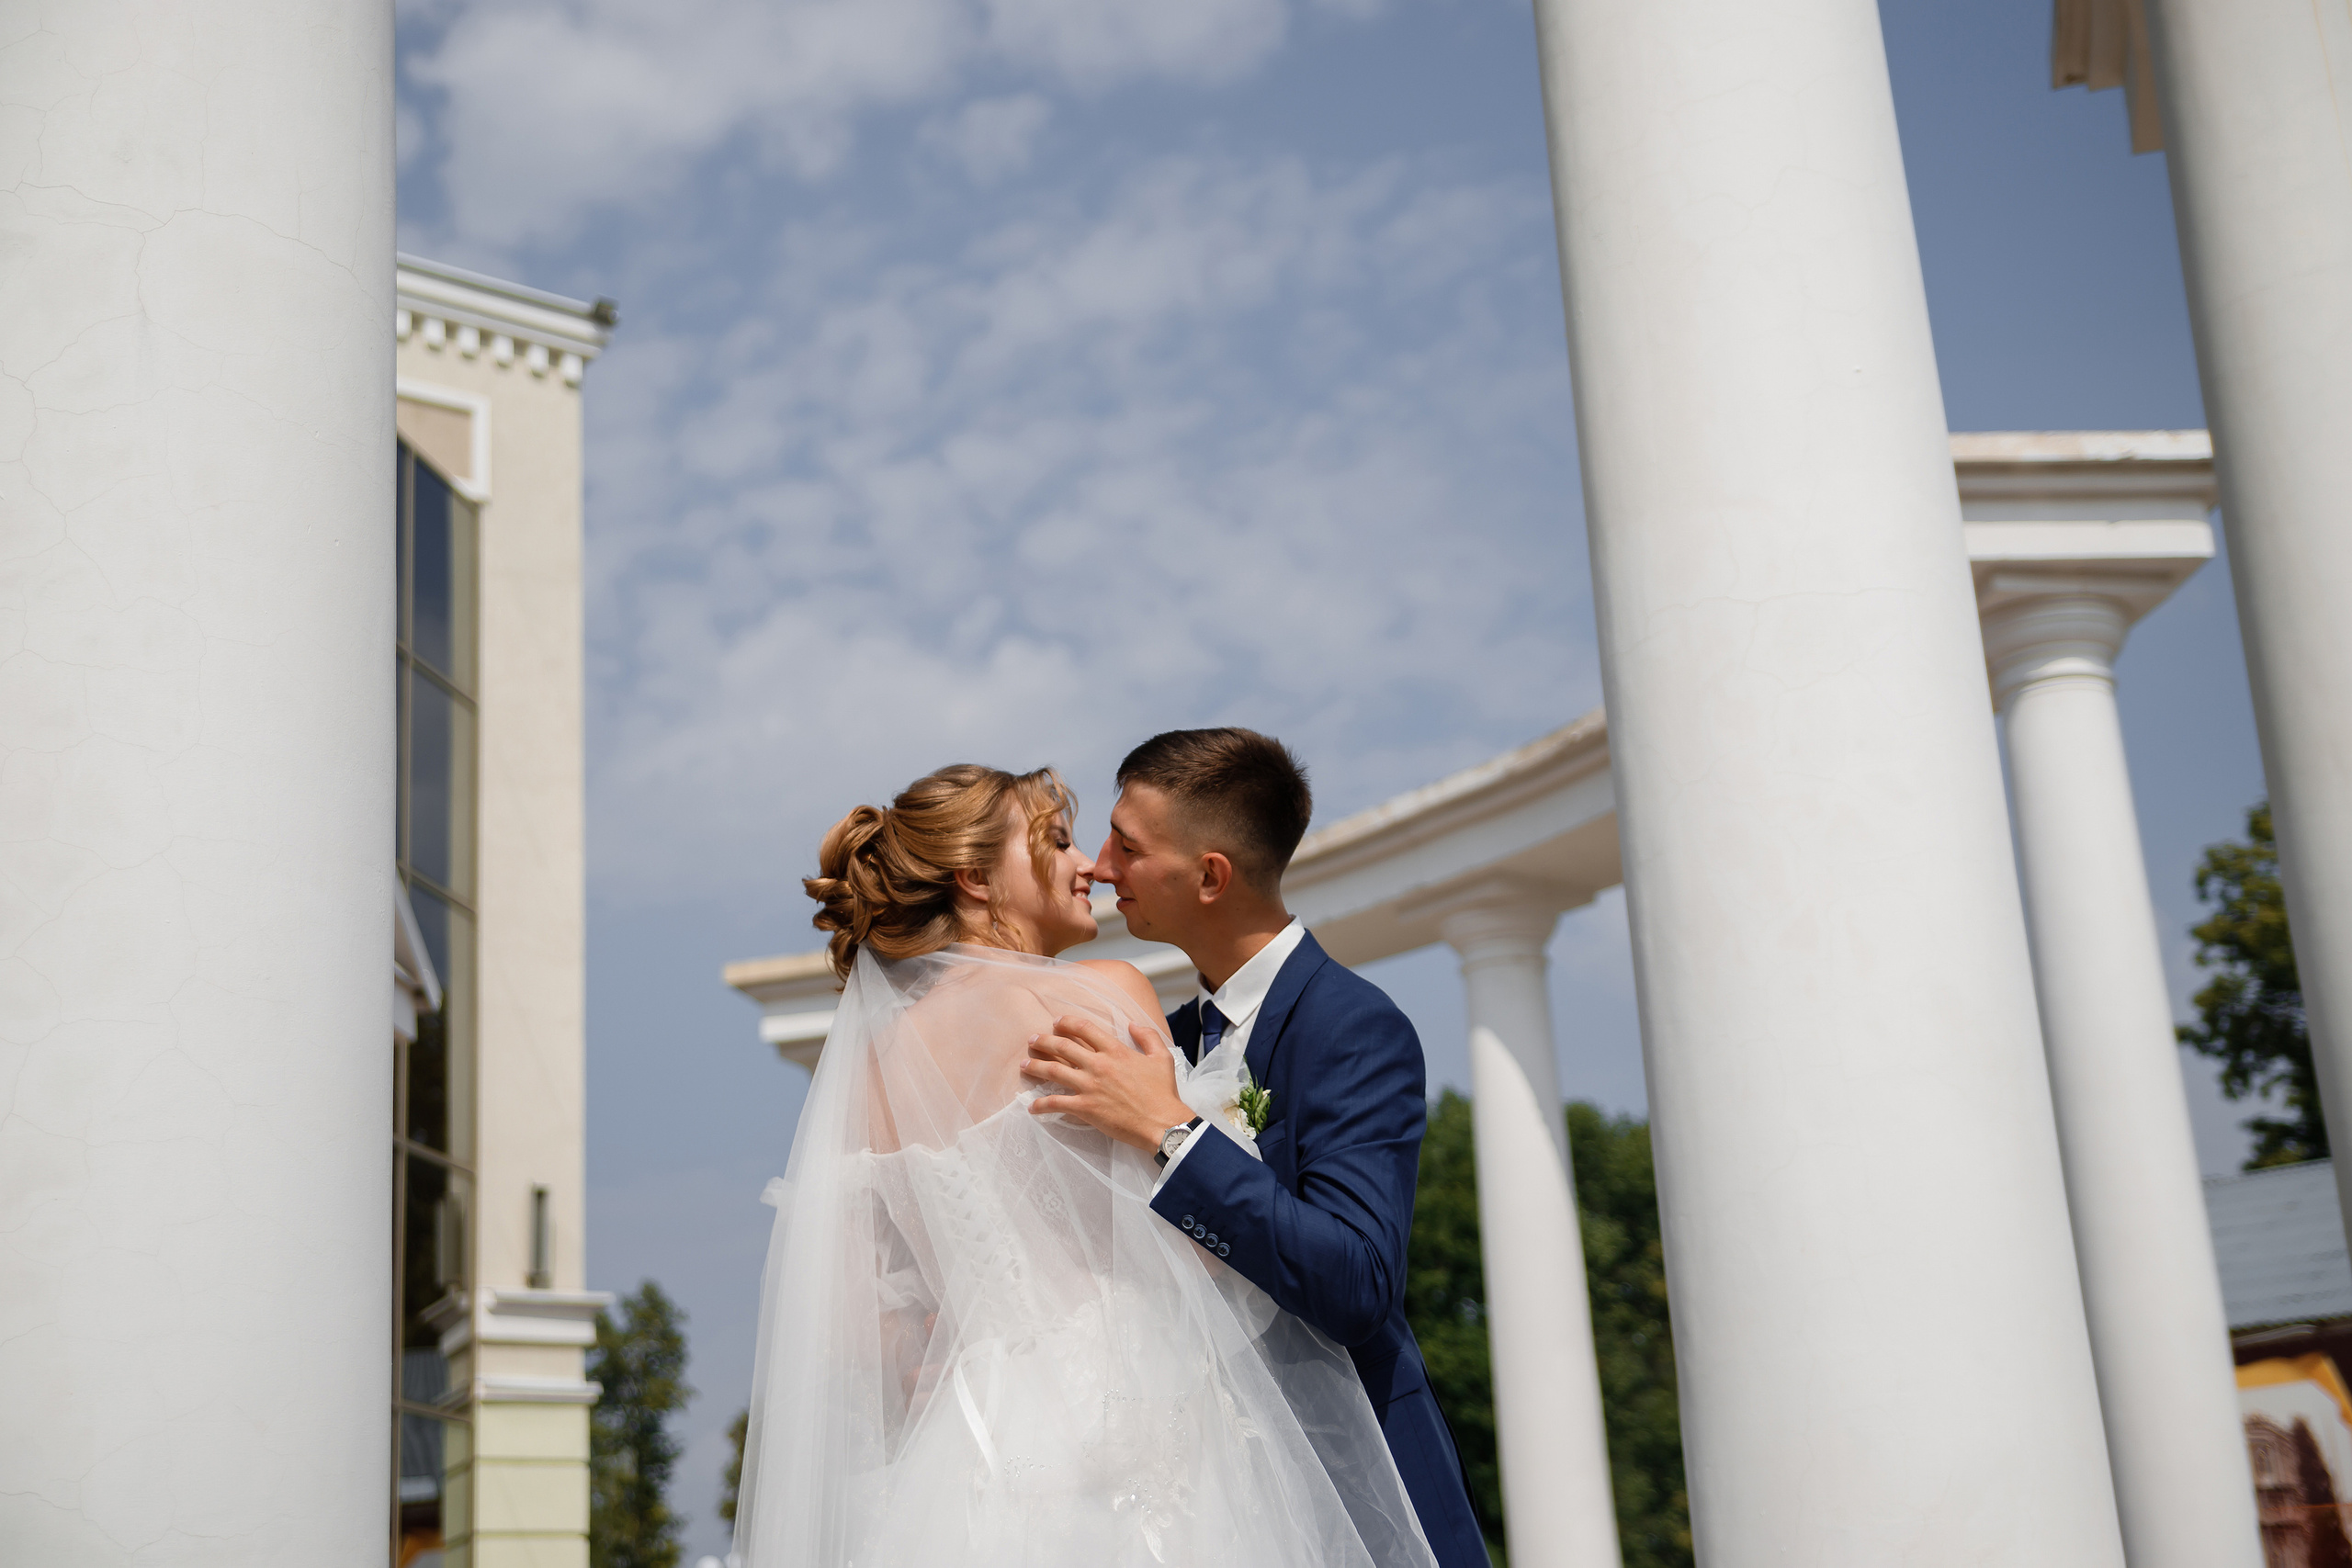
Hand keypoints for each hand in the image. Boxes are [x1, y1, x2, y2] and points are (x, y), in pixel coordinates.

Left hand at [1023, 1013, 1194, 1152]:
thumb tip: (1133, 1024)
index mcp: (1115, 1051)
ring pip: (1054, 1071)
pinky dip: (1042, 1104)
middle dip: (1044, 1041)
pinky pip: (1057, 1103)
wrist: (1162, 1123)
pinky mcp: (1085, 1108)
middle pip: (1063, 1047)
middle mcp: (1098, 1065)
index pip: (1085, 1029)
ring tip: (1024, 1064)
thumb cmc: (1163, 1092)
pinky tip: (1032, 1106)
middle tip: (1032, 1040)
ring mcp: (1089, 1086)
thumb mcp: (1162, 1057)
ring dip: (1036, 1066)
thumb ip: (1147, 1036)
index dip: (1067, 1023)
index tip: (1056, 1022)